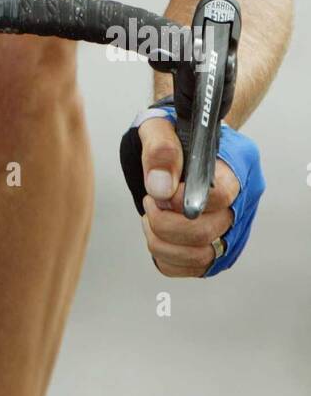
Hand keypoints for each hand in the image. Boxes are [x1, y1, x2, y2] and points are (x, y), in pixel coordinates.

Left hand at [138, 116, 237, 276]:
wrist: (177, 146)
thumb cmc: (173, 136)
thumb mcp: (159, 127)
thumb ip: (160, 150)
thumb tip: (161, 188)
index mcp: (240, 163)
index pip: (222, 195)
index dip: (183, 199)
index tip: (160, 190)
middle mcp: (244, 200)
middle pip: (209, 232)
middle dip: (166, 220)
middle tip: (151, 200)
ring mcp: (234, 228)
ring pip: (201, 256)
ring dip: (162, 240)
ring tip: (151, 214)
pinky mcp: (218, 248)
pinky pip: (190, 268)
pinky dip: (165, 255)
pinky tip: (156, 231)